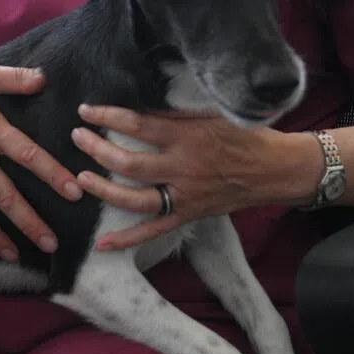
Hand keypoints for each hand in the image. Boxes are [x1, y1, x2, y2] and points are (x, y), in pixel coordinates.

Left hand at [70, 104, 305, 250]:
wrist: (277, 170)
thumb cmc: (245, 135)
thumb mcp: (211, 114)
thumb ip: (173, 113)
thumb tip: (135, 108)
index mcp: (189, 138)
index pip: (139, 125)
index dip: (108, 116)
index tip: (86, 110)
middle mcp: (184, 169)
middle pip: (130, 164)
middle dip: (98, 150)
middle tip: (77, 138)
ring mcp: (185, 196)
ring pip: (136, 199)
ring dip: (104, 190)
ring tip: (80, 178)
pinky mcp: (188, 216)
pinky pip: (153, 231)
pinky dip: (127, 240)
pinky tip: (101, 244)